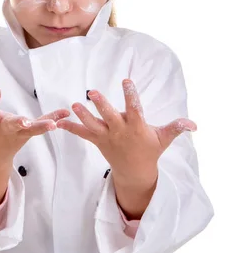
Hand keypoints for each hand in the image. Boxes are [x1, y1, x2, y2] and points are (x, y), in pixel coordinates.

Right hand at [0, 88, 70, 168]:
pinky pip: (43, 125)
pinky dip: (54, 119)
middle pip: (14, 124)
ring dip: (45, 126)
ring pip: (33, 129)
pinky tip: (66, 114)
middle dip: (20, 123)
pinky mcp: (29, 133)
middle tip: (27, 123)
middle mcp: (5, 127)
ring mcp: (19, 132)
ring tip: (56, 123)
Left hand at [56, 78, 196, 186]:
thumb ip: (176, 128)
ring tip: (73, 105)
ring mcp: (107, 137)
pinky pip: (83, 134)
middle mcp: (120, 131)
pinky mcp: (97, 141)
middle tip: (92, 92)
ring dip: (82, 115)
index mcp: (136, 127)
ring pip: (93, 125)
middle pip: (109, 116)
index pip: (134, 108)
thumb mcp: (164, 139)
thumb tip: (194, 125)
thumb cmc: (150, 150)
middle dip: (101, 105)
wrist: (135, 172)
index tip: (126, 80)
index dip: (130, 94)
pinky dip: (71, 128)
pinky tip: (59, 122)